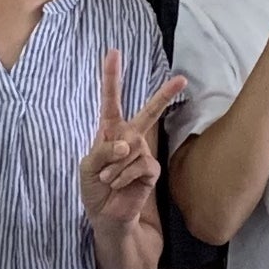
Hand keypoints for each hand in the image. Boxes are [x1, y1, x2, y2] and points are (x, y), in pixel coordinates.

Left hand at [76, 50, 189, 232]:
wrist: (106, 217)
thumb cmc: (95, 189)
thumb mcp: (87, 167)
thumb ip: (102, 151)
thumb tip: (127, 144)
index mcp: (110, 132)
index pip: (111, 101)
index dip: (112, 77)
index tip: (114, 52)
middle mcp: (129, 138)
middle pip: (148, 112)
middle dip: (164, 95)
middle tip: (182, 79)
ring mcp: (143, 153)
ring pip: (132, 147)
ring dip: (114, 166)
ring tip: (109, 180)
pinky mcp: (151, 170)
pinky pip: (141, 163)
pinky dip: (125, 175)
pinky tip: (119, 185)